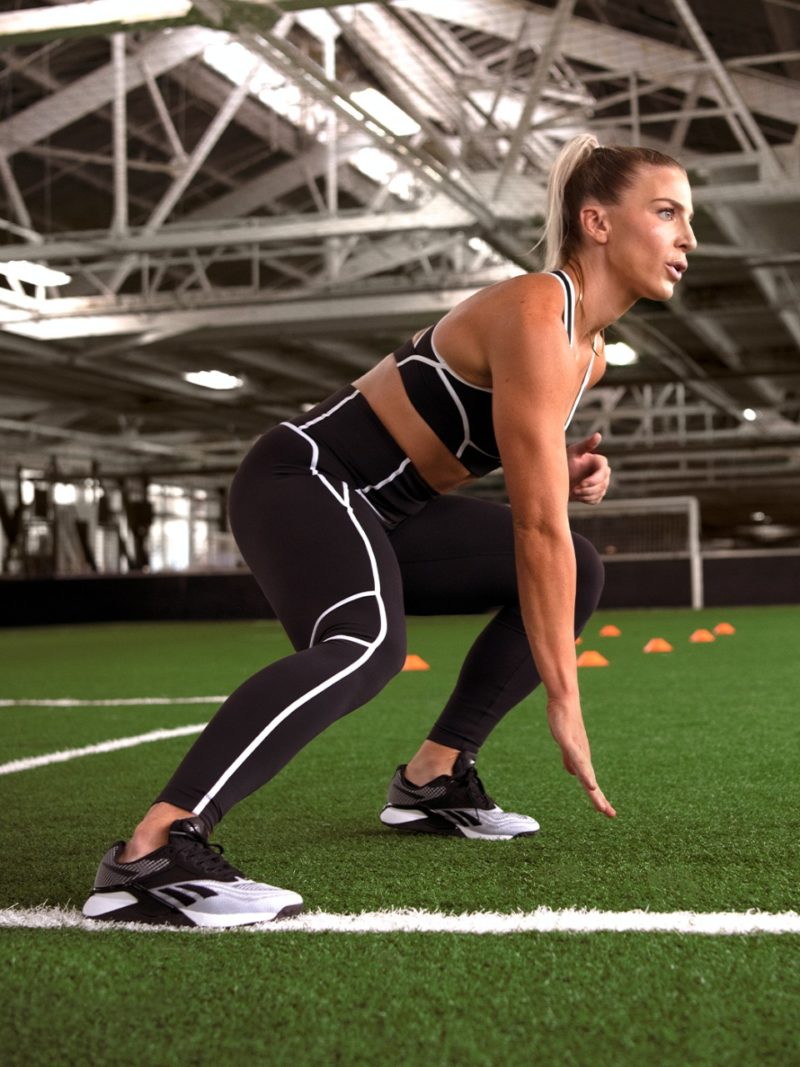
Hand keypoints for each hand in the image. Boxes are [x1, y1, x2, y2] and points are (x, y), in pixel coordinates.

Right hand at [547, 697, 616, 817]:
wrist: (564, 701)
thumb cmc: (565, 721)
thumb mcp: (567, 745)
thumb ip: (569, 760)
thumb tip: (572, 773)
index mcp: (581, 759)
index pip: (590, 782)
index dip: (599, 798)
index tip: (608, 813)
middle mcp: (583, 756)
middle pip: (591, 782)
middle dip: (600, 799)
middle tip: (610, 815)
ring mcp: (576, 749)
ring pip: (586, 773)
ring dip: (593, 789)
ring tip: (600, 803)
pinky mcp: (568, 740)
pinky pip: (576, 760)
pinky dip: (584, 773)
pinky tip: (590, 782)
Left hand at [567, 432, 609, 504]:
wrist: (559, 476)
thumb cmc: (566, 461)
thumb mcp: (574, 452)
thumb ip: (586, 445)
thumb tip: (598, 435)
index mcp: (600, 462)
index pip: (603, 473)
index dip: (593, 480)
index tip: (580, 484)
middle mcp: (604, 473)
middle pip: (602, 485)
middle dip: (588, 489)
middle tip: (574, 490)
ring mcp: (602, 484)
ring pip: (599, 493)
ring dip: (585, 494)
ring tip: (573, 492)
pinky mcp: (598, 494)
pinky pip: (596, 500)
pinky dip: (586, 499)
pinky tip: (577, 495)